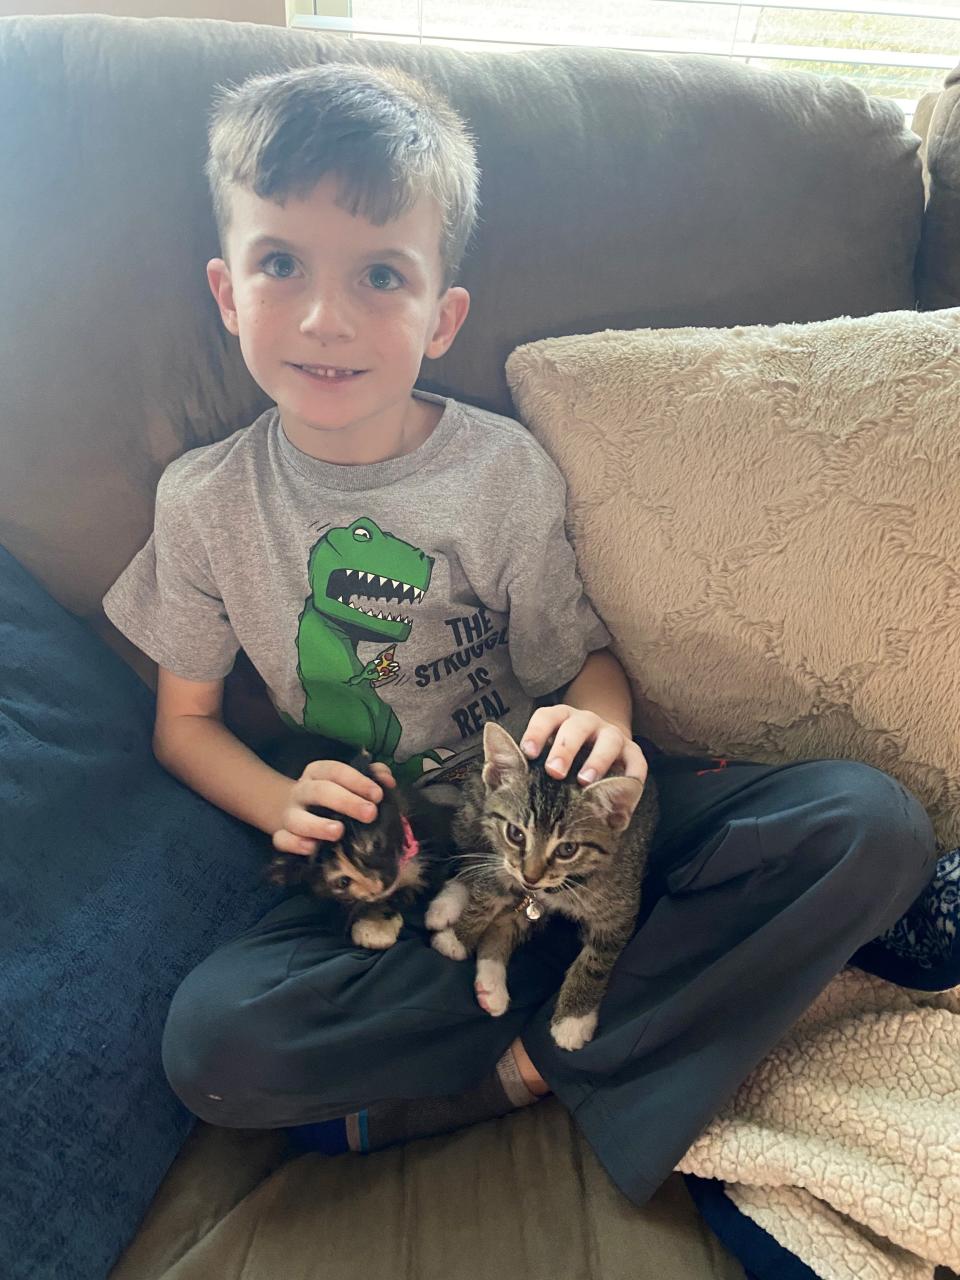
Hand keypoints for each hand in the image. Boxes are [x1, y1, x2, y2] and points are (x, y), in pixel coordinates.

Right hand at [272, 759, 395, 856]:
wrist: (296, 812)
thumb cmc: (333, 797)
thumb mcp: (351, 782)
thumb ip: (372, 776)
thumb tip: (387, 780)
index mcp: (318, 772)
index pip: (335, 770)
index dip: (357, 780)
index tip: (378, 795)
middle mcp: (302, 790)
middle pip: (320, 792)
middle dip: (346, 802)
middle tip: (370, 814)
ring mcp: (290, 814)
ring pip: (297, 818)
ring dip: (318, 825)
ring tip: (338, 832)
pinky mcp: (281, 835)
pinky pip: (281, 839)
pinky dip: (294, 844)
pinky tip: (312, 848)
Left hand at [519, 706, 646, 784]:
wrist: (600, 744)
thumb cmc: (562, 758)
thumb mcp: (539, 756)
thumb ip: (518, 763)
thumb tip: (489, 765)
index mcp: (559, 719)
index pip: (546, 717)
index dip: (537, 732)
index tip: (527, 752)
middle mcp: (585, 722)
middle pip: (575, 728)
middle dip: (565, 749)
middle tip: (554, 771)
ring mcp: (610, 735)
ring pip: (608, 740)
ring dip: (597, 760)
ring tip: (586, 782)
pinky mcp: (632, 752)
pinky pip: (637, 761)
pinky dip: (632, 775)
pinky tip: (624, 790)